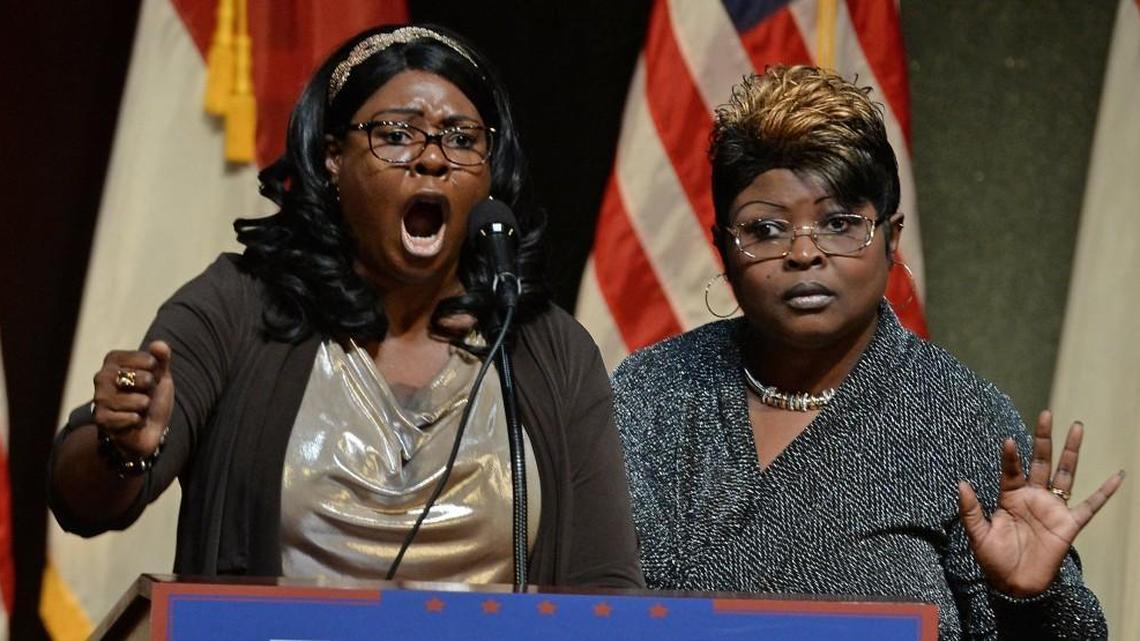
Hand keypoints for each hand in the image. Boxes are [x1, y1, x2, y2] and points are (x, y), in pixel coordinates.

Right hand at [92, 341, 174, 457]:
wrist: (148, 428)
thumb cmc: (152, 397)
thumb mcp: (160, 375)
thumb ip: (162, 358)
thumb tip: (159, 345)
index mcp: (114, 360)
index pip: (149, 360)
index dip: (156, 373)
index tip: (149, 379)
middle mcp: (102, 376)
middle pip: (144, 379)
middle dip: (151, 391)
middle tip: (144, 395)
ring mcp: (100, 398)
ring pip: (140, 401)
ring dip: (146, 407)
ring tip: (139, 409)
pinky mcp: (101, 419)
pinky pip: (133, 418)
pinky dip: (139, 421)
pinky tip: (133, 421)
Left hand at [958, 410, 1124, 596]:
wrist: (1015, 585)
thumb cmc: (994, 560)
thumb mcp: (978, 534)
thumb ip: (970, 509)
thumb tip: (960, 483)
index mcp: (1010, 496)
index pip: (1012, 469)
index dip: (1011, 456)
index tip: (1009, 440)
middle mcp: (1033, 497)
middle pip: (1041, 461)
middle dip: (1043, 438)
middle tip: (1045, 414)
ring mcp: (1053, 508)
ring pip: (1065, 474)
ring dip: (1071, 451)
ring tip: (1076, 427)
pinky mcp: (1069, 525)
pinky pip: (1090, 506)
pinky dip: (1105, 492)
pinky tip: (1118, 476)